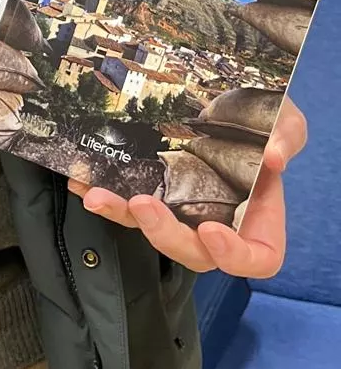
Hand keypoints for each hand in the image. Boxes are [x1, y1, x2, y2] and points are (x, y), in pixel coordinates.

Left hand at [68, 97, 307, 279]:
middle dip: (164, 234)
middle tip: (142, 205)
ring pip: (152, 230)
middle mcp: (219, 227)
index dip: (233, 255)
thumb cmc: (267, 124)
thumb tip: (274, 156)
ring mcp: (183, 214)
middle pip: (193, 252)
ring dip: (122, 216)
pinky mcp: (155, 195)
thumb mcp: (287, 122)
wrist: (229, 108)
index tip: (212, 231)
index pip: (254, 260)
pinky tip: (81, 180)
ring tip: (95, 196)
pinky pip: (129, 205)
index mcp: (259, 224)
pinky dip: (106, 194)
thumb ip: (288, 138)